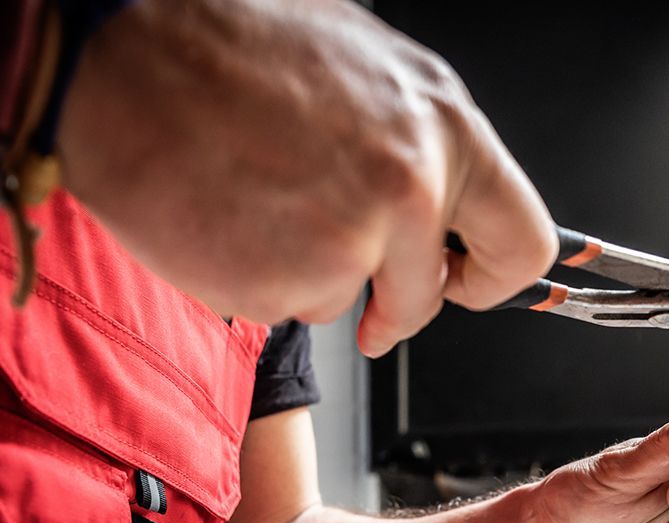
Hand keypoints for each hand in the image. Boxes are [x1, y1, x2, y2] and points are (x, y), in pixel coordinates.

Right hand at [59, 0, 555, 350]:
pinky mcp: (283, 285)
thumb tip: (447, 208)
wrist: (117, 50)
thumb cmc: (231, 44)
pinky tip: (234, 215)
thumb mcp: (367, 71)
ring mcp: (347, 244)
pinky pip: (289, 306)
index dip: (493, 276)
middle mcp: (410, 189)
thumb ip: (420, 149)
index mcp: (444, 127)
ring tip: (264, 197)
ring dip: (311, 270)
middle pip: (432, 296)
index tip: (464, 281)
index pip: (524, 241)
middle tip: (358, 276)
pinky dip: (263, 276)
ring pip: (350, 299)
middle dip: (402, 302)